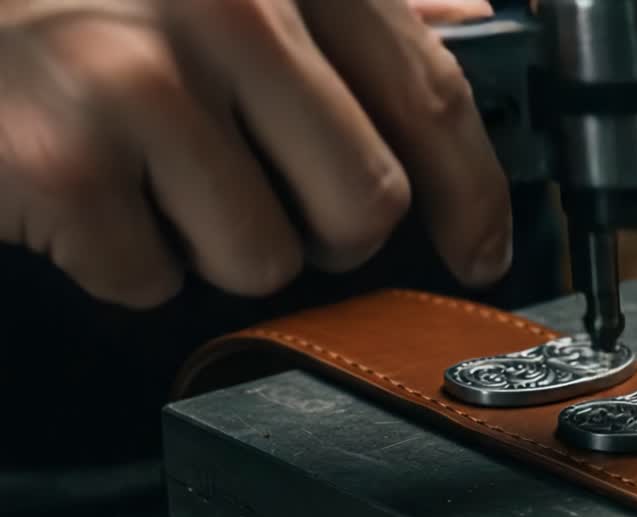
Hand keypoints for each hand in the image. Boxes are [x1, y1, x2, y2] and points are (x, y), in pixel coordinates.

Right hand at [0, 0, 507, 307]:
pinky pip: (154, 280)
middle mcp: (228, 5)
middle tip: (274, 203)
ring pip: (265, 258)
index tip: (483, 250)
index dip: (475, 195)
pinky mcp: (64, 161)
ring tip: (158, 179)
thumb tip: (464, 24)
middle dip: (330, 231)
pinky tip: (90, 194)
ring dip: (220, 246)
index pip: (431, 97)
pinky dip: (127, 260)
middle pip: (366, 202)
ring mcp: (140, 80)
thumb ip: (352, 3)